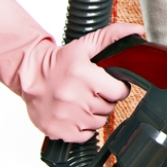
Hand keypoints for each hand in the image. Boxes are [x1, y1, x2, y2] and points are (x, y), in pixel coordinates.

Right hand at [0, 0, 143, 141]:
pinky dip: (83, 127)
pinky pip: (85, 135)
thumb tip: (138, 30)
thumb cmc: (60, 61)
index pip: (119, 92)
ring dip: (94, 113)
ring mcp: (63, 115)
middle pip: (109, 108)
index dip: (117, 88)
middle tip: (91, 91)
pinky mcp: (56, 129)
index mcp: (82, 74)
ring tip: (81, 101)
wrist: (28, 74)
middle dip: (104, 99)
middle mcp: (72, 96)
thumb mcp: (86, 44)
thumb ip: (113, 36)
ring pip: (98, 122)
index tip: (108, 84)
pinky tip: (74, 114)